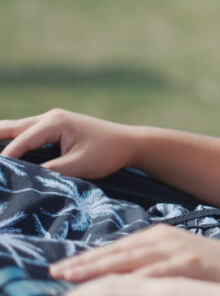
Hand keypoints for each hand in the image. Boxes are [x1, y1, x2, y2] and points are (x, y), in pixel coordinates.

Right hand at [0, 108, 139, 178]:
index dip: (4, 158)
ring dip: (2, 140)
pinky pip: (27, 133)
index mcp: (54, 122)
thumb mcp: (78, 165)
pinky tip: (5, 154)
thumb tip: (24, 178)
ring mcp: (52, 120)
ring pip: (17, 129)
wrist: (131, 143)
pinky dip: (14, 141)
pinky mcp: (56, 127)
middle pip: (11, 128)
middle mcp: (50, 117)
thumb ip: (49, 171)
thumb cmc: (108, 153)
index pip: (20, 141)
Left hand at [51, 225, 219, 285]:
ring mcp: (177, 251)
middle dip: (82, 265)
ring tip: (71, 282)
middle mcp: (166, 240)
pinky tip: (112, 288)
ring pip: (128, 260)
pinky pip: (152, 272)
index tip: (59, 271)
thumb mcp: (183, 262)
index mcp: (161, 238)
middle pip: (115, 253)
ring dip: (96, 270)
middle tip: (55, 277)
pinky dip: (129, 280)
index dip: (86, 260)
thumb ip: (156, 266)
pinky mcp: (190, 264)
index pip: (115, 249)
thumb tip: (128, 280)